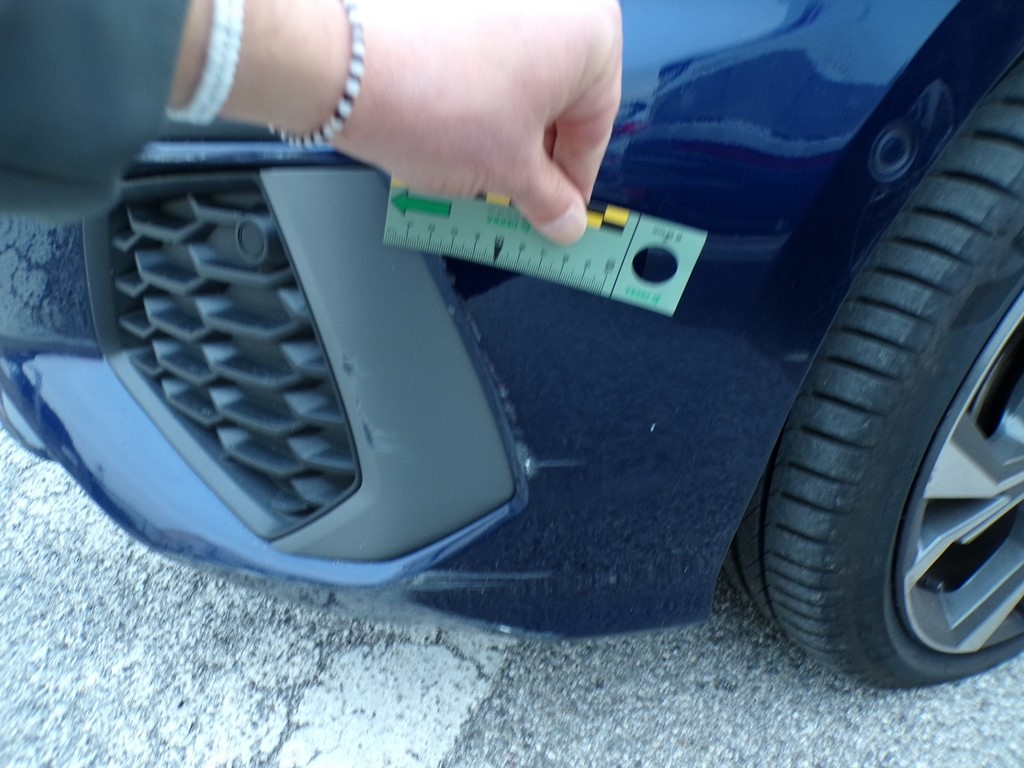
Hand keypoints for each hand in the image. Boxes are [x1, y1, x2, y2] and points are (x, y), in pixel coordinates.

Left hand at [334, 0, 622, 243]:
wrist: (344, 65)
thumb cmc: (430, 98)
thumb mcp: (507, 171)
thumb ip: (549, 202)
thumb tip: (565, 219)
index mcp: (591, 31)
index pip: (595, 129)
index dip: (572, 184)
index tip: (558, 213)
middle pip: (561, 99)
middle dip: (536, 154)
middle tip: (515, 196)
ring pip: (524, 78)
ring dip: (508, 127)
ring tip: (476, 164)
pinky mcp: (463, 0)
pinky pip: (488, 54)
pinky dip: (481, 93)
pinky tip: (456, 127)